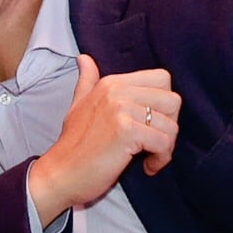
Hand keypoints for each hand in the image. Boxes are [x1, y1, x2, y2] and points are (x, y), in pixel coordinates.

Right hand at [25, 55, 180, 225]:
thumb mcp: (78, 105)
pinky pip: (163, 143)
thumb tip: (84, 58)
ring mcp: (121, 110)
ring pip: (171, 125)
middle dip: (169, 125)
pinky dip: (161, 159)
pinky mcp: (125, 132)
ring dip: (166, 147)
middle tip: (153, 143)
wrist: (60, 174)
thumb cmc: (73, 145)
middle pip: (173, 101)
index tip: (150, 125)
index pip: (162, 79)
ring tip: (148, 157)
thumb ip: (87, 81)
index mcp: (111, 83)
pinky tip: (147, 167)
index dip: (164, 105)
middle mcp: (117, 91)